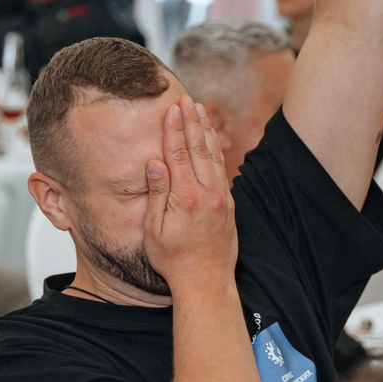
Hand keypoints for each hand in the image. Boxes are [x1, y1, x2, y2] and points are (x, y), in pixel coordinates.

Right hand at [142, 100, 237, 289]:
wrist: (206, 281)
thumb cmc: (174, 260)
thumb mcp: (154, 230)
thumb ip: (157, 193)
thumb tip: (154, 162)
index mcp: (187, 198)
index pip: (178, 153)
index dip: (174, 129)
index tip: (172, 109)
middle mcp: (208, 194)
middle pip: (198, 148)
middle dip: (192, 121)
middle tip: (187, 100)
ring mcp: (221, 198)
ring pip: (213, 155)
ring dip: (206, 131)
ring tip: (201, 110)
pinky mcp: (228, 204)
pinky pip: (221, 168)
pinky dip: (216, 149)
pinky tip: (211, 139)